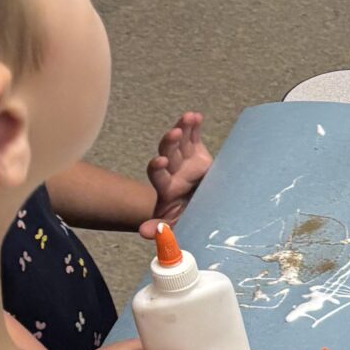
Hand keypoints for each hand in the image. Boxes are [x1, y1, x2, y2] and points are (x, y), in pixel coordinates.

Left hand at [140, 111, 209, 236]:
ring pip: (180, 142)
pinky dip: (193, 127)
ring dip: (181, 129)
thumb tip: (145, 232)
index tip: (160, 162)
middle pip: (168, 153)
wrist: (204, 212)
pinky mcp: (197, 153)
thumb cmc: (189, 221)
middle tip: (174, 134)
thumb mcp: (177, 228)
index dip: (158, 168)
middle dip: (169, 143)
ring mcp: (185, 161)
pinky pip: (193, 138)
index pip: (158, 176)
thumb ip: (162, 229)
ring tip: (188, 118)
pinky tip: (196, 116)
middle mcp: (174, 172)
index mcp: (168, 189)